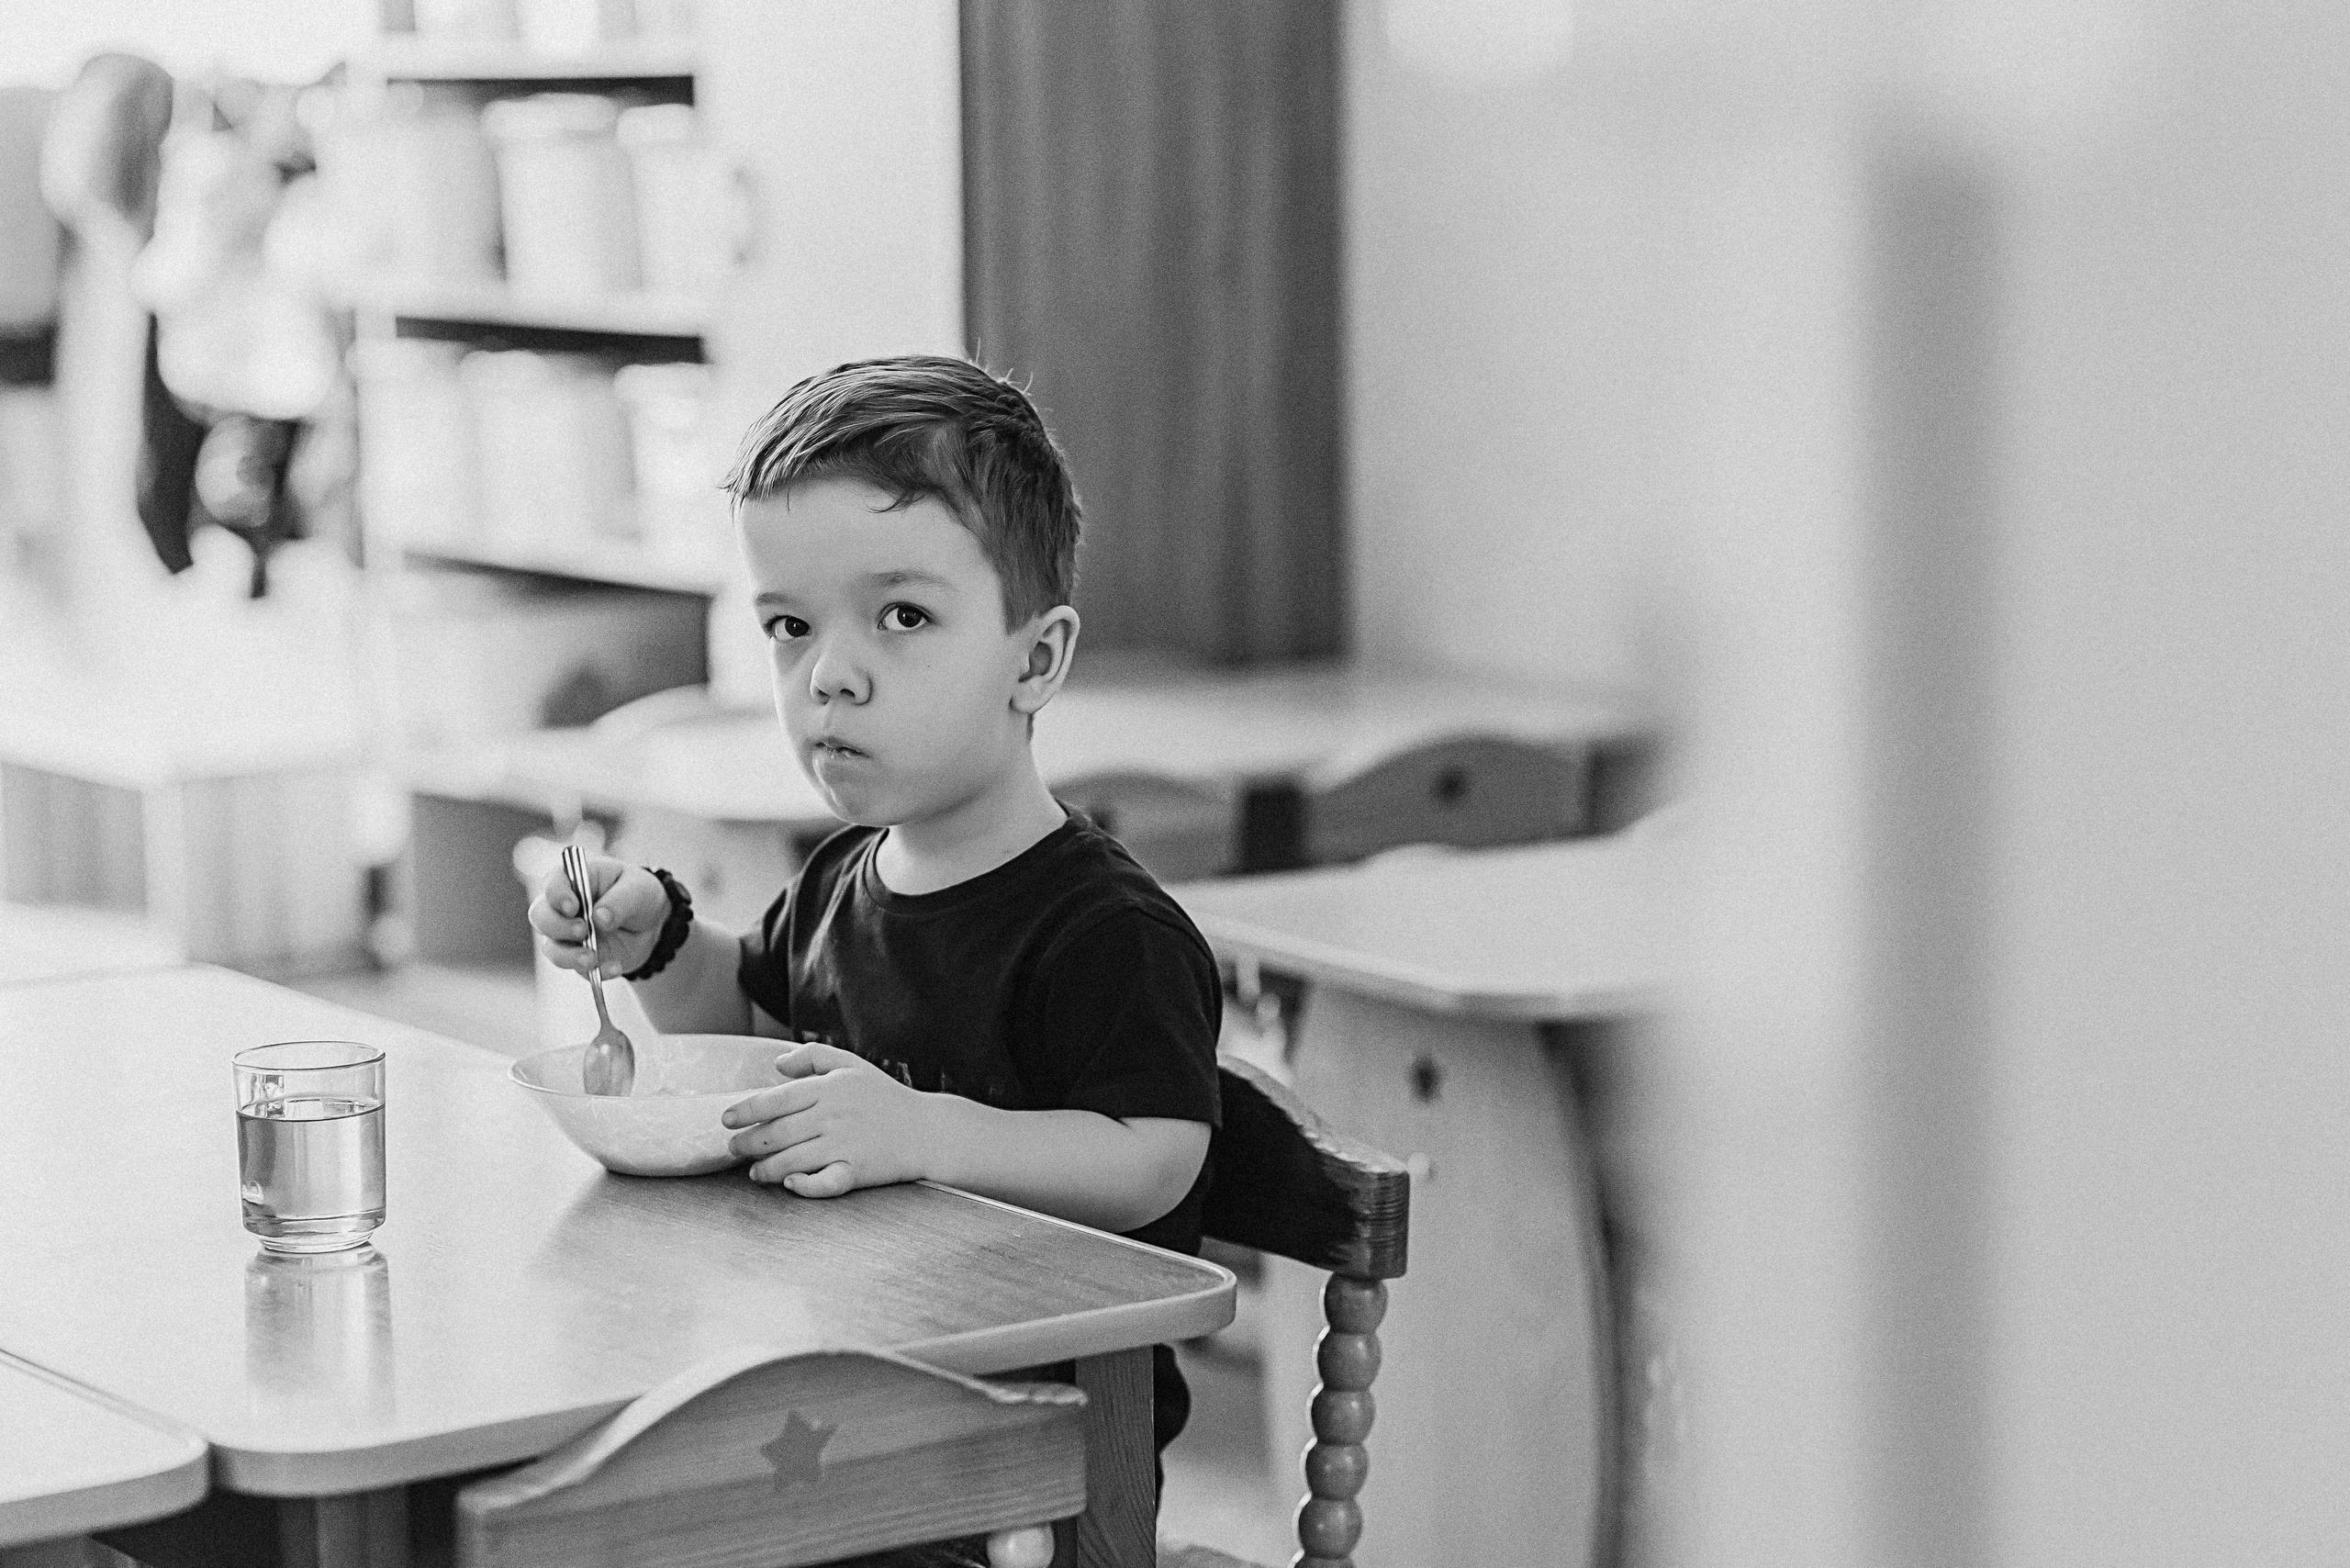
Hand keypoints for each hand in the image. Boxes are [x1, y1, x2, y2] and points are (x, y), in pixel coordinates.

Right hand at [527, 854, 665, 978]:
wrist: (653, 924)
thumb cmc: (638, 894)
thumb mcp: (637, 888)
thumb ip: (619, 900)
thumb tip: (599, 917)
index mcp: (574, 880)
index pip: (552, 883)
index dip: (557, 895)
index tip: (572, 906)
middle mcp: (561, 908)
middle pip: (540, 916)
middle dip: (557, 926)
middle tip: (582, 930)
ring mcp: (566, 936)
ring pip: (551, 948)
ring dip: (569, 956)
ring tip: (592, 959)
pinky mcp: (577, 958)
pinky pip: (578, 969)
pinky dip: (595, 972)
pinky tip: (615, 968)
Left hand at [721, 1039, 939, 1197]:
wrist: (927, 1130)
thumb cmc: (886, 1097)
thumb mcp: (851, 1065)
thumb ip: (811, 1057)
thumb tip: (777, 1065)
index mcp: (828, 1089)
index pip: (776, 1099)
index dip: (746, 1110)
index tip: (726, 1119)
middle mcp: (832, 1116)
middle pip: (776, 1133)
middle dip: (747, 1143)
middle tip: (734, 1149)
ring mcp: (843, 1145)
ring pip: (791, 1160)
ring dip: (766, 1169)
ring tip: (756, 1172)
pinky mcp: (856, 1171)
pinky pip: (824, 1183)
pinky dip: (804, 1186)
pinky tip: (790, 1185)